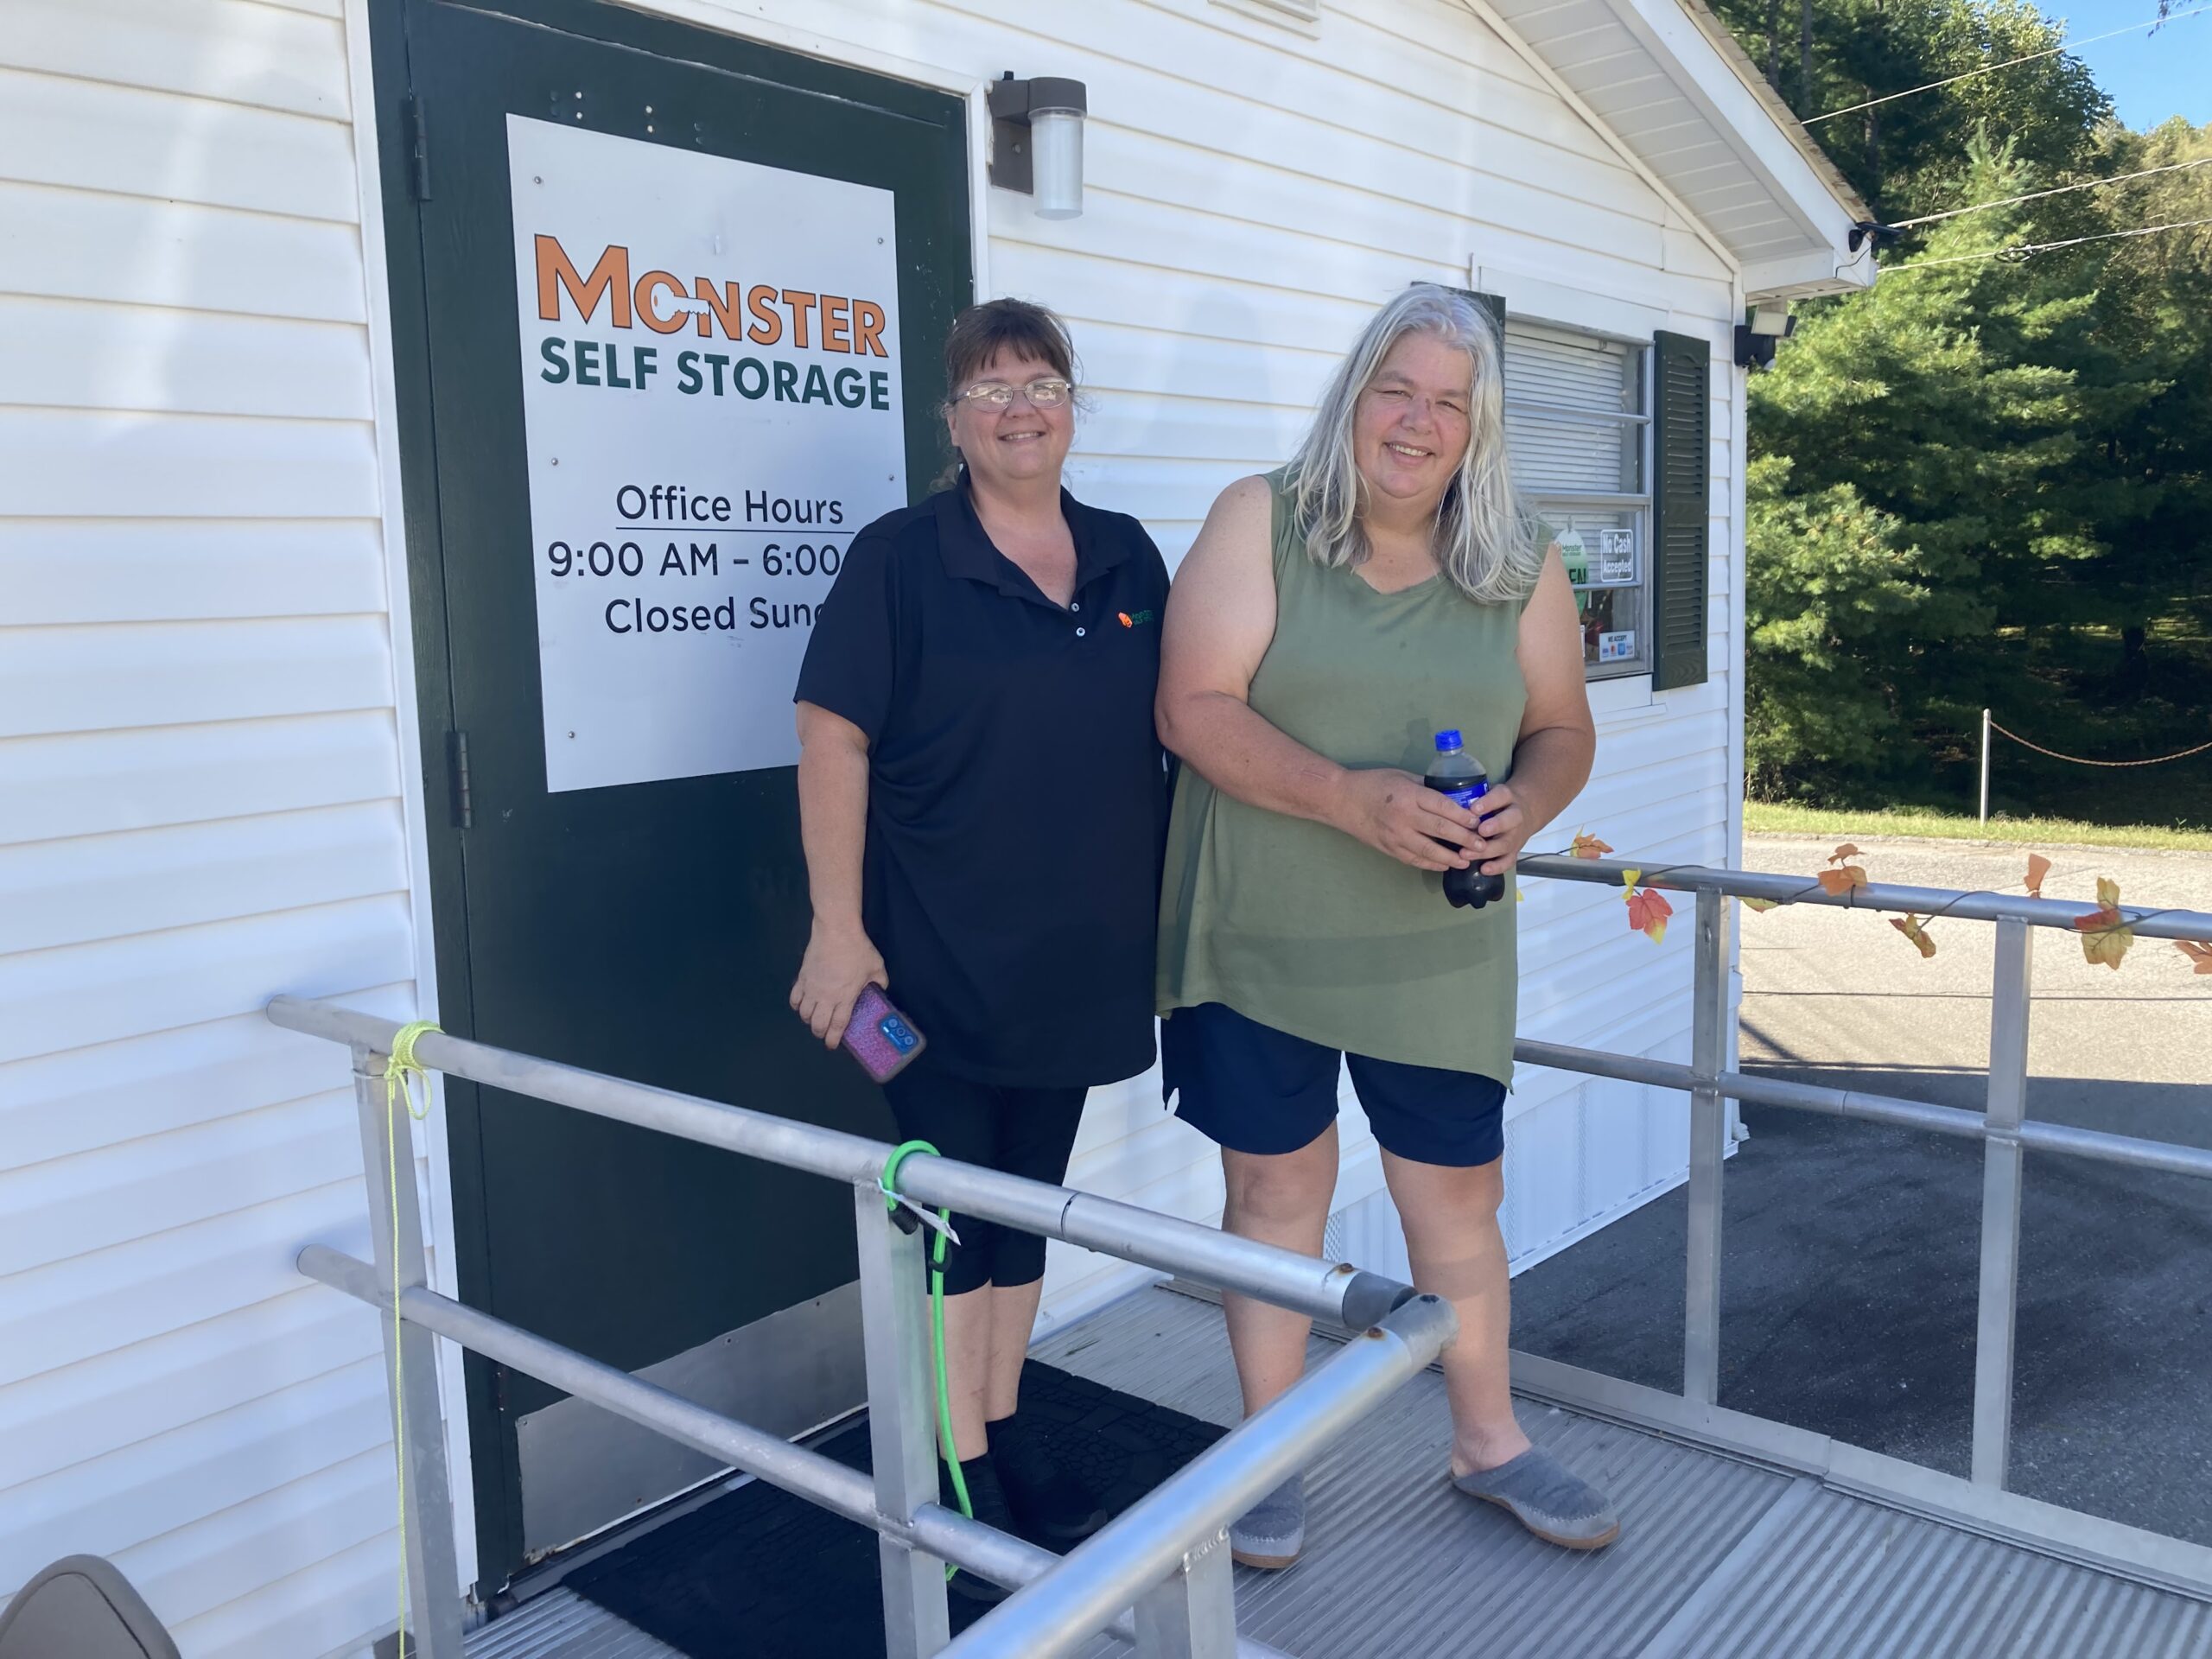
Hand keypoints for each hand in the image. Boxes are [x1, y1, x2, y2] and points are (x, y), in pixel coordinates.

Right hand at [790, 919, 886, 1048]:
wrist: (836, 931)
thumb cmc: (858, 949)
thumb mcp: (877, 967)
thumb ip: (880, 982)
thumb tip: (880, 989)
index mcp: (845, 997)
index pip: (836, 1026)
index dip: (833, 1040)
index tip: (833, 1045)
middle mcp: (825, 997)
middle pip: (817, 1024)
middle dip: (820, 1033)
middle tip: (825, 1032)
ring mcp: (811, 988)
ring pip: (804, 1014)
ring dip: (809, 1020)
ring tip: (815, 1018)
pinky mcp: (802, 978)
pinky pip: (794, 999)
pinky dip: (797, 1006)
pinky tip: (802, 1005)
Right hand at [1331, 768, 1482, 871]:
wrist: (1342, 800)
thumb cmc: (1373, 783)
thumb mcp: (1402, 776)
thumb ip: (1426, 786)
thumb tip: (1451, 795)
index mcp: (1410, 795)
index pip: (1444, 807)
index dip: (1464, 816)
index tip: (1479, 822)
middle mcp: (1405, 817)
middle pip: (1442, 830)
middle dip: (1465, 839)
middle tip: (1482, 844)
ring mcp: (1396, 835)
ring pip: (1430, 851)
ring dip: (1451, 857)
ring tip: (1467, 860)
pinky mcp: (1389, 848)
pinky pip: (1414, 859)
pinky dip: (1431, 864)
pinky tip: (1444, 865)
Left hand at [1466, 783, 1529, 875]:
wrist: (1525, 811)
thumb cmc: (1499, 803)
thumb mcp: (1490, 792)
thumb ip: (1474, 797)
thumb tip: (1450, 805)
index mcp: (1507, 797)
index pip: (1501, 796)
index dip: (1488, 803)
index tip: (1473, 809)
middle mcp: (1515, 816)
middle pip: (1509, 821)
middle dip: (1494, 826)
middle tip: (1478, 831)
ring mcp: (1516, 835)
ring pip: (1506, 843)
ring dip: (1487, 850)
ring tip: (1467, 853)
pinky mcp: (1514, 851)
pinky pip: (1508, 861)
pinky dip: (1497, 867)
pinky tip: (1483, 869)